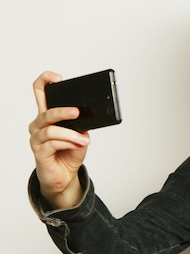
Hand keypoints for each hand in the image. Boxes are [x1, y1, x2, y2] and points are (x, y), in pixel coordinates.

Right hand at [28, 71, 89, 207]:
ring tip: (84, 139)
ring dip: (71, 134)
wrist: (66, 175)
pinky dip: (68, 143)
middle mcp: (39, 124)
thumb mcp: (80, 134)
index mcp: (48, 115)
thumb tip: (88, 117)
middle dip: (62, 111)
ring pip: (51, 130)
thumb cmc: (71, 152)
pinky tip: (77, 145)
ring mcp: (37, 138)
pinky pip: (52, 144)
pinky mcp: (39, 152)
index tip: (58, 78)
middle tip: (76, 112)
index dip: (45, 81)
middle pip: (46, 111)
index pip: (40, 92)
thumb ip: (81, 124)